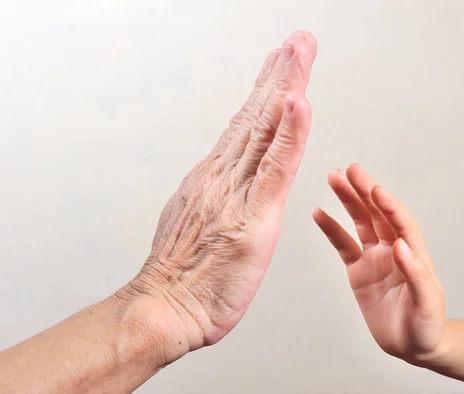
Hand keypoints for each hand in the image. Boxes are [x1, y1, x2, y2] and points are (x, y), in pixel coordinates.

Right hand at [119, 31, 316, 363]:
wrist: (163, 308)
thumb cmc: (182, 275)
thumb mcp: (195, 221)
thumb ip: (213, 196)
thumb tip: (222, 180)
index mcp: (214, 178)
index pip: (246, 125)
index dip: (265, 91)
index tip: (279, 63)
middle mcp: (223, 176)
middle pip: (257, 116)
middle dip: (279, 74)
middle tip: (297, 41)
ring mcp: (237, 192)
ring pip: (266, 131)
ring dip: (286, 87)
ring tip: (300, 52)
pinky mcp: (253, 216)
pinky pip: (275, 168)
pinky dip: (289, 133)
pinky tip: (298, 103)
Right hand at [313, 164, 445, 363]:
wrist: (412, 346)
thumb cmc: (426, 325)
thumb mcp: (426, 303)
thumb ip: (416, 274)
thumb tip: (400, 246)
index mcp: (413, 253)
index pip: (400, 222)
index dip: (388, 205)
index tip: (374, 189)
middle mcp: (393, 249)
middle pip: (377, 213)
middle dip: (364, 191)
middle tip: (350, 170)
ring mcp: (374, 258)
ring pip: (359, 222)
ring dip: (347, 200)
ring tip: (333, 178)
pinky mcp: (358, 270)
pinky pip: (342, 245)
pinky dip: (331, 229)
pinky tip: (319, 213)